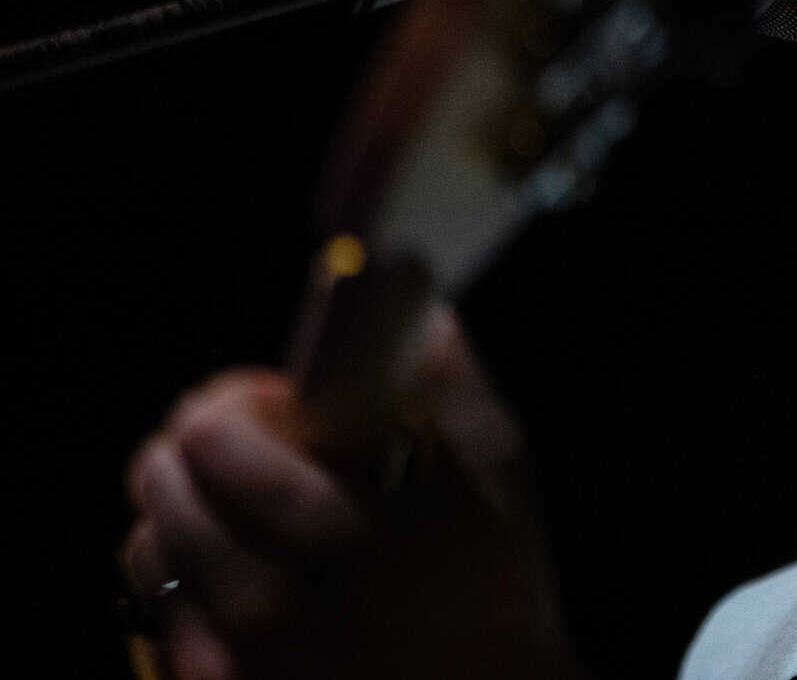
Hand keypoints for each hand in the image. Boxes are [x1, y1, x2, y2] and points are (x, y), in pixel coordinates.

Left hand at [121, 306, 581, 679]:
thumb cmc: (492, 569)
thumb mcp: (497, 466)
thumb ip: (450, 380)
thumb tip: (401, 297)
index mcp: (371, 533)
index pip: (237, 449)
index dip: (233, 407)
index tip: (252, 399)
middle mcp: (305, 606)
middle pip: (179, 500)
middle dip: (179, 453)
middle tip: (198, 436)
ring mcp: (262, 663)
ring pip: (154, 557)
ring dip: (164, 511)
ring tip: (198, 494)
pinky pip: (155, 627)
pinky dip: (164, 584)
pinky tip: (203, 566)